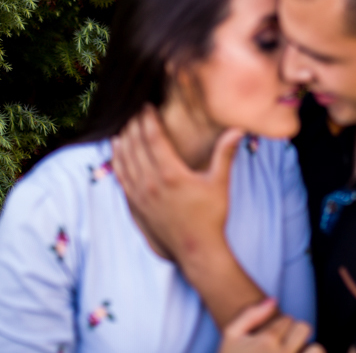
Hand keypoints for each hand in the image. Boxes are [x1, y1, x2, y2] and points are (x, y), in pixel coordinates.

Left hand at [111, 104, 244, 266]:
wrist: (196, 250)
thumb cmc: (211, 216)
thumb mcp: (220, 183)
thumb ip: (225, 153)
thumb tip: (238, 128)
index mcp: (171, 174)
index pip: (153, 138)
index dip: (148, 119)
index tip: (147, 105)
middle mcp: (151, 183)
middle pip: (135, 146)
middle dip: (133, 125)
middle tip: (134, 111)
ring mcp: (140, 196)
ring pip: (124, 161)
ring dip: (122, 141)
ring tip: (123, 126)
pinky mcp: (135, 206)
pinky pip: (120, 178)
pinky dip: (116, 161)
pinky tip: (116, 152)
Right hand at [219, 298, 324, 352]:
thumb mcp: (230, 337)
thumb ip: (250, 315)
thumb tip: (274, 300)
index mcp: (266, 341)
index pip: (288, 319)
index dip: (279, 328)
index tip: (269, 340)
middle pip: (304, 328)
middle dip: (295, 335)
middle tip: (283, 347)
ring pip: (317, 348)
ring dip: (308, 351)